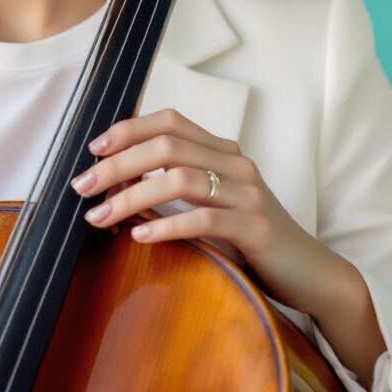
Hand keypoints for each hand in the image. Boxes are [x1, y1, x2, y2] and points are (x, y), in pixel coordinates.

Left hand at [68, 107, 346, 319]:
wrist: (309, 272)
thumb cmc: (250, 235)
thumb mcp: (213, 200)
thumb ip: (177, 183)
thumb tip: (118, 179)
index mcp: (222, 150)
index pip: (169, 120)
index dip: (128, 128)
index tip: (94, 148)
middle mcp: (235, 162)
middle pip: (165, 146)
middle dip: (117, 164)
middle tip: (83, 186)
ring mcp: (247, 193)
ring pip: (178, 180)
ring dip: (131, 197)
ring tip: (100, 216)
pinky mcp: (256, 227)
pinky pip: (202, 219)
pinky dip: (165, 226)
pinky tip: (139, 237)